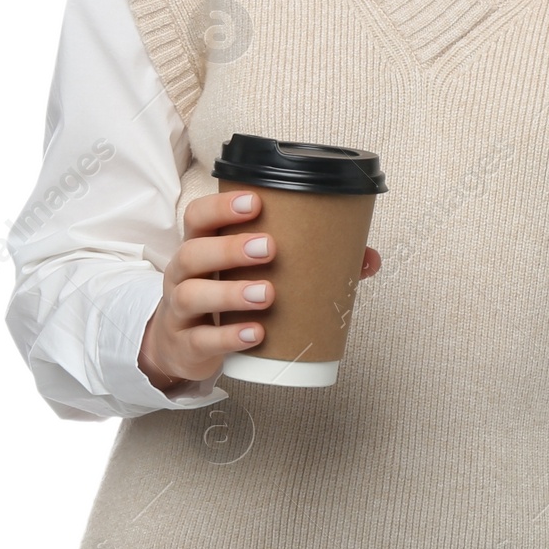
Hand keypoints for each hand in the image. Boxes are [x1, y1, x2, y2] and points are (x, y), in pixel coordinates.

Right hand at [137, 189, 380, 391]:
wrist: (183, 346)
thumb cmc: (227, 296)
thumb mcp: (249, 273)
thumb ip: (308, 261)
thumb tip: (368, 259)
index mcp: (200, 245)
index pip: (199, 216)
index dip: (222, 206)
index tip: (256, 202)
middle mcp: (183, 274)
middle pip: (193, 252)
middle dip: (230, 248)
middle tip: (270, 248)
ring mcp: (179, 311)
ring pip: (193, 296)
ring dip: (231, 294)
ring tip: (268, 294)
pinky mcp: (185, 346)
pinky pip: (201, 340)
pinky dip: (229, 337)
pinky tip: (256, 334)